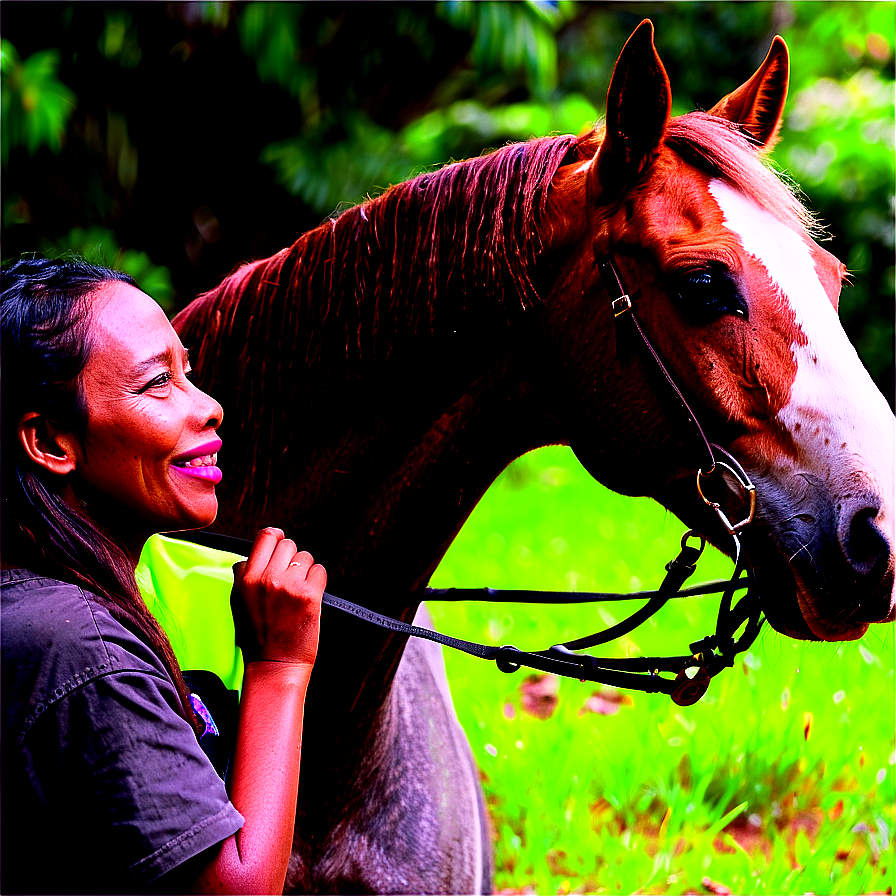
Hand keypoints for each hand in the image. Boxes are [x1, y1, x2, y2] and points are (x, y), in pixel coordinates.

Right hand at [231, 527, 324, 665]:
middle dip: (291, 558)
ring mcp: (289, 586)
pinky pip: (319, 571)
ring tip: (296, 592)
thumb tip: (250, 555)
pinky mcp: (309, 596)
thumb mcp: (238, 602)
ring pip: (305, 557)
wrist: (274, 664)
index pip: (265, 537)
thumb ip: (243, 575)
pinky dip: (317, 581)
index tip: (280, 541)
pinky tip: (308, 596)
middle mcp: (267, 579)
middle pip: (288, 544)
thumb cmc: (257, 636)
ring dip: (304, 570)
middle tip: (289, 578)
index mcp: (246, 579)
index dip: (276, 537)